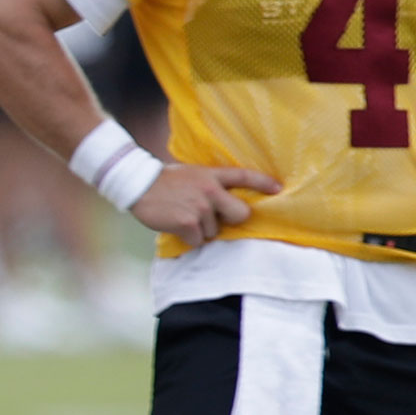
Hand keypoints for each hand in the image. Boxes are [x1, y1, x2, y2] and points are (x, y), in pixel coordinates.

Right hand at [129, 164, 282, 247]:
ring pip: (214, 231)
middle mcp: (210, 190)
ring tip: (181, 215)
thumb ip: (208, 185)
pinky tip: (174, 224)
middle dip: (231, 219)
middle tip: (214, 217)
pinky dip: (187, 237)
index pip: (243, 176)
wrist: (136, 184)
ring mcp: (200, 207)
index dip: (263, 182)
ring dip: (200, 229)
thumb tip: (224, 204)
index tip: (278, 189)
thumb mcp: (190, 175)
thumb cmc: (163, 182)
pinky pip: (197, 240)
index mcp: (210, 175)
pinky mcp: (188, 223)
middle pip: (240, 213)